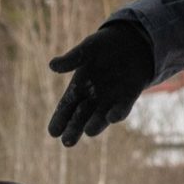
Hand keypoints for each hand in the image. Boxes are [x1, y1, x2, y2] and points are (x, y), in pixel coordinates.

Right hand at [46, 20, 156, 145]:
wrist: (132, 41)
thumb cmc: (104, 46)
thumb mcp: (87, 49)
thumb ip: (72, 59)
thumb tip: (52, 65)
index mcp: (79, 87)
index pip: (66, 107)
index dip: (59, 119)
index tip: (53, 132)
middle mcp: (93, 98)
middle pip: (81, 117)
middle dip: (74, 129)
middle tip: (67, 142)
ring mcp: (111, 100)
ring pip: (100, 117)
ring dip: (95, 125)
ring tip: (88, 131)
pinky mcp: (129, 97)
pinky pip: (122, 109)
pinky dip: (117, 113)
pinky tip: (111, 117)